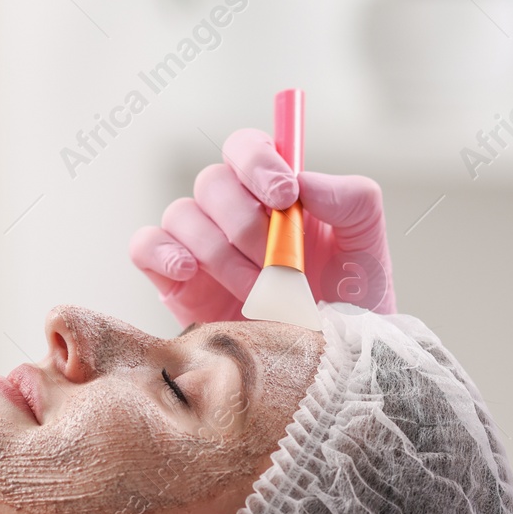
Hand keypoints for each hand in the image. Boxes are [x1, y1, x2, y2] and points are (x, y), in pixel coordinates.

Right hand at [129, 128, 395, 325]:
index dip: (258, 162)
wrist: (329, 364)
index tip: (285, 196)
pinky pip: (145, 246)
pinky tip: (191, 272)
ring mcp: (200, 249)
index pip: (246, 148)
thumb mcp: (367, 244)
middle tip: (277, 263)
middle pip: (212, 182)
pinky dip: (162, 252)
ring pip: (183, 214)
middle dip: (246, 223)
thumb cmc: (349, 303)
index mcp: (273, 194)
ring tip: (255, 291)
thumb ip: (352, 198)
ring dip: (221, 252)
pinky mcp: (175, 283)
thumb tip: (304, 181)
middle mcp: (233, 215)